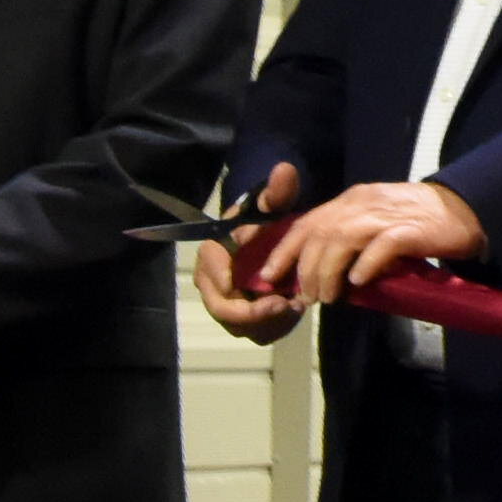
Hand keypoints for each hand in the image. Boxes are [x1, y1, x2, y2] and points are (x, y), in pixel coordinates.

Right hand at [183, 166, 308, 345]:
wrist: (271, 241)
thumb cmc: (265, 222)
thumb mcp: (272, 205)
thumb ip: (276, 192)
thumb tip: (283, 170)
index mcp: (214, 252)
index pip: (207, 267)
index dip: (218, 276)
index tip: (237, 280)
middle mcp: (215, 283)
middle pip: (222, 307)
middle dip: (250, 311)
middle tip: (282, 304)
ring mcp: (231, 303)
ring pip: (240, 325)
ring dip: (267, 322)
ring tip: (293, 308)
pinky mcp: (248, 318)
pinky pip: (256, 331)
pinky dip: (275, 326)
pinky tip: (294, 311)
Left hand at [274, 176, 485, 308]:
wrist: (464, 209)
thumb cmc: (418, 221)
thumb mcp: (375, 222)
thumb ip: (349, 240)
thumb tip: (321, 272)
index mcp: (351, 201)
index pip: (306, 223)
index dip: (283, 251)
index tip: (268, 277)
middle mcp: (362, 204)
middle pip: (320, 234)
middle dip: (306, 270)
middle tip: (307, 297)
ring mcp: (385, 216)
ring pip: (343, 240)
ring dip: (329, 272)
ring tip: (329, 298)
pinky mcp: (409, 230)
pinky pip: (380, 247)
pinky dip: (365, 265)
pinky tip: (358, 282)